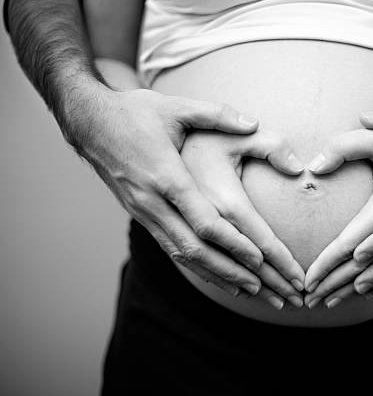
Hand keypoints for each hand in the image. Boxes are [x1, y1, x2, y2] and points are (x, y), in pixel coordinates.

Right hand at [74, 88, 301, 297]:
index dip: (233, 243)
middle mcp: (153, 201)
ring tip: (247, 288)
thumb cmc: (134, 113)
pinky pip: (170, 247)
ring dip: (215, 273)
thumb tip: (253, 123)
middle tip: (262, 287)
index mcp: (166, 175)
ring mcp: (144, 211)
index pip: (203, 220)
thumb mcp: (175, 107)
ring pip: (181, 253)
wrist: (89, 122)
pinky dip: (195, 265)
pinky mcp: (141, 215)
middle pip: (194, 247)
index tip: (261, 259)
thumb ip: (216, 114)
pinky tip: (216, 275)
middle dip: (230, 269)